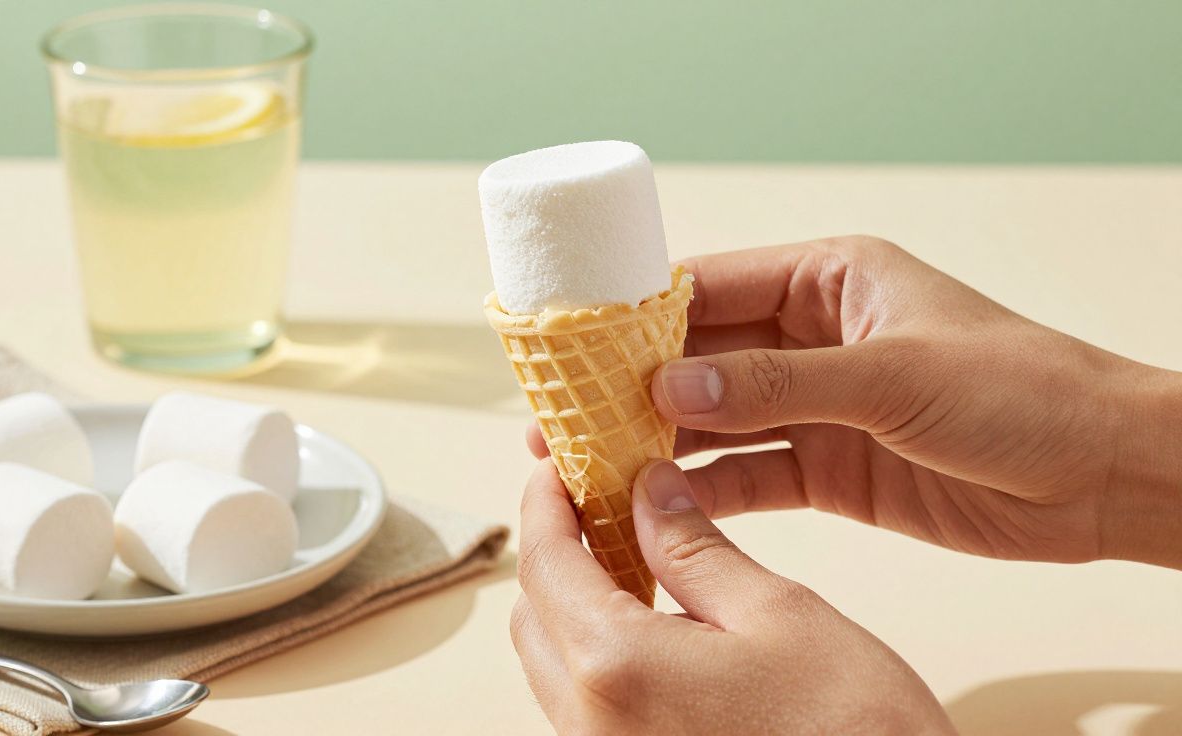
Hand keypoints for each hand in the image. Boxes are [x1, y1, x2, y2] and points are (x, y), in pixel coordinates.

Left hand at [511, 458, 955, 734]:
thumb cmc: (855, 729)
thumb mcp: (779, 613)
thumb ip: (696, 549)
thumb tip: (648, 492)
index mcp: (617, 668)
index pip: (544, 565)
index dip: (547, 505)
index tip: (558, 467)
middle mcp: (592, 724)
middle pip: (533, 618)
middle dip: (557, 553)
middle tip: (599, 505)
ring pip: (553, 666)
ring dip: (577, 606)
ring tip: (634, 559)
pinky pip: (585, 706)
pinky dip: (600, 654)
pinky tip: (655, 627)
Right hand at [527, 236, 1181, 567]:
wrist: (1102, 477)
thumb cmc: (1021, 393)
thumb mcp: (893, 376)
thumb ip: (777, 381)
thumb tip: (671, 382)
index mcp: (830, 280)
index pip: (713, 285)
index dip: (640, 312)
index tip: (576, 340)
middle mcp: (813, 338)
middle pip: (700, 355)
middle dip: (631, 384)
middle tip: (561, 411)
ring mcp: (817, 406)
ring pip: (715, 419)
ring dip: (655, 440)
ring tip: (584, 459)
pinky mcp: (830, 469)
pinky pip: (749, 475)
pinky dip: (702, 490)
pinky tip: (652, 503)